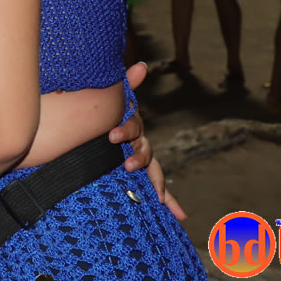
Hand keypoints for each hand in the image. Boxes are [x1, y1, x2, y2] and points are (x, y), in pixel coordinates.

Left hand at [110, 62, 187, 221]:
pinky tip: (179, 215)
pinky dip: (171, 201)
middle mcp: (141, 144)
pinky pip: (158, 187)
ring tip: (159, 198)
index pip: (133, 129)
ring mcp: (142, 160)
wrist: (101, 127)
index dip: (125, 131)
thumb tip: (143, 65)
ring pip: (153, 171)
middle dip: (139, 159)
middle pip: (145, 152)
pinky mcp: (141, 175)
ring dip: (157, 184)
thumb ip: (128, 84)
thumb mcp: (118, 100)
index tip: (112, 135)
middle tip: (127, 165)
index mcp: (133, 127)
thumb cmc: (112, 113)